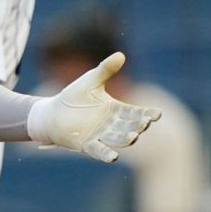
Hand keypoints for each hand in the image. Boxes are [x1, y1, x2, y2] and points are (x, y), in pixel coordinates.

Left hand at [26, 52, 161, 162]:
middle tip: (145, 123)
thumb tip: (121, 54)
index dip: (147, 114)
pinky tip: (114, 157)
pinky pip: (100, 151)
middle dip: (138, 125)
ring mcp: (101, 136)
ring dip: (126, 139)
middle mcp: (112, 125)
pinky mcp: (87, 145)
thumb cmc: (74, 96)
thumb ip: (106, 69)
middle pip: (130, 127)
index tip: (157, 114)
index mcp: (116, 110)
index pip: (136, 112)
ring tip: (134, 137)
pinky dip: (107, 154)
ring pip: (118, 139)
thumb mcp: (92, 80)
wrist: (53, 112)